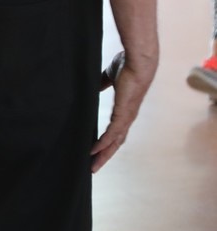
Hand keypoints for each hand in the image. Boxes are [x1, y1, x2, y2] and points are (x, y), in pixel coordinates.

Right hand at [91, 48, 155, 172]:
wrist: (138, 63)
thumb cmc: (126, 67)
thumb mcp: (110, 76)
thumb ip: (103, 83)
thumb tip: (97, 85)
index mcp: (124, 110)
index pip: (116, 131)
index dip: (107, 142)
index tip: (96, 151)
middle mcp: (127, 117)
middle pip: (116, 142)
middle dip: (105, 155)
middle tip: (94, 167)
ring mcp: (126, 117)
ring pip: (115, 142)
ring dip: (104, 154)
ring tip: (93, 165)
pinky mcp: (124, 114)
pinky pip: (113, 133)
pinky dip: (104, 142)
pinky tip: (95, 150)